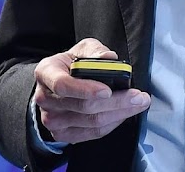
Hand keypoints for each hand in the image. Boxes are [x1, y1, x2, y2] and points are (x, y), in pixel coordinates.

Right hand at [32, 38, 150, 144]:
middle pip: (84, 106)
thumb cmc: (71, 64)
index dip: (86, 89)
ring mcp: (52, 119)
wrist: (57, 83)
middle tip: (138, 96)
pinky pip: (93, 133)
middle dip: (117, 102)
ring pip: (91, 122)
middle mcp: (45, 98)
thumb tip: (108, 57)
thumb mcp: (82, 49)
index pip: (63, 84)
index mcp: (46, 72)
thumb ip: (95, 50)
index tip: (108, 90)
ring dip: (120, 113)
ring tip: (137, 104)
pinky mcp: (62, 134)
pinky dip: (112, 124)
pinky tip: (123, 113)